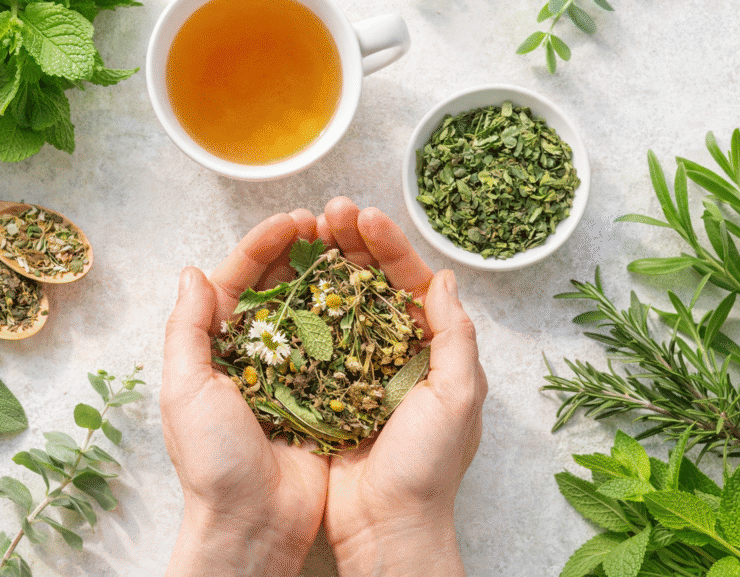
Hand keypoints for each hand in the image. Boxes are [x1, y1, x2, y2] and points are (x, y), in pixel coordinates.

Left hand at [160, 211, 329, 576]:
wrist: (254, 524)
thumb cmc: (212, 461)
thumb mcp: (184, 389)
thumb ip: (187, 329)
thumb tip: (193, 271)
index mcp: (214, 347)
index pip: (237, 281)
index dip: (262, 246)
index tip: (292, 221)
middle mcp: (253, 353)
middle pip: (276, 287)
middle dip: (299, 251)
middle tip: (328, 222)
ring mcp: (290, 372)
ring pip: (310, 309)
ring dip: (327, 275)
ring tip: (351, 245)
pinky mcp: (323, 393)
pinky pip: (337, 345)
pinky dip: (350, 317)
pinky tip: (368, 292)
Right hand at [317, 197, 487, 576]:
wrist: (386, 527)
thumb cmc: (428, 467)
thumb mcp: (457, 397)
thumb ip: (455, 336)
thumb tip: (443, 278)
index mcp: (431, 349)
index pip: (409, 282)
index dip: (388, 246)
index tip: (362, 216)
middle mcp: (394, 352)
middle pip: (372, 284)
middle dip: (352, 243)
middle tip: (329, 211)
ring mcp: (357, 368)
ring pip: (340, 303)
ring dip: (324, 266)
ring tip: (304, 232)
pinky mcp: (325, 387)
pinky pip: (313, 339)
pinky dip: (301, 308)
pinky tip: (283, 284)